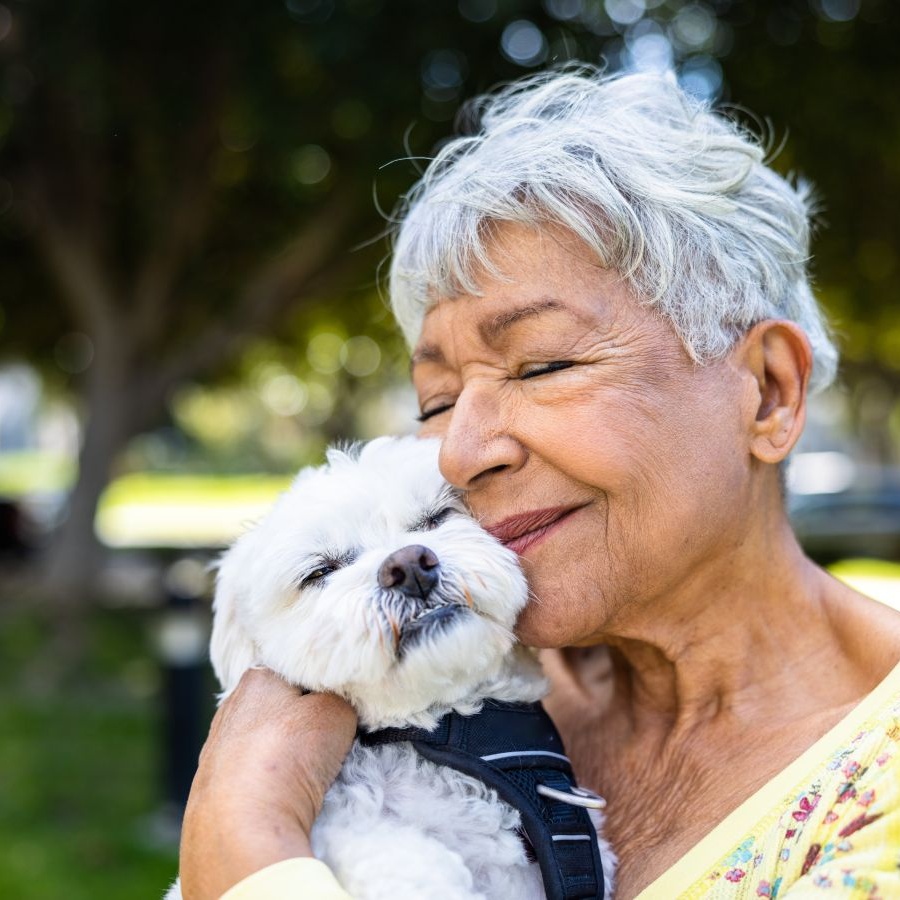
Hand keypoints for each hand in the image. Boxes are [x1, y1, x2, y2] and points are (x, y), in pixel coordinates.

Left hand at [178, 667, 356, 898]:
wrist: (239, 829)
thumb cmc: (287, 758)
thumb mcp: (336, 711)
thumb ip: (340, 699)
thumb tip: (336, 707)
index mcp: (257, 678)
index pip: (300, 672)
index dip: (324, 689)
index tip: (341, 709)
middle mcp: (230, 708)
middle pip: (282, 709)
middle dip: (303, 722)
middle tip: (328, 743)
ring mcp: (216, 751)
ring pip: (266, 744)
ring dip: (284, 756)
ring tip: (306, 776)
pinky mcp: (211, 791)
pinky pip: (252, 777)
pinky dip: (267, 784)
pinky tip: (280, 797)